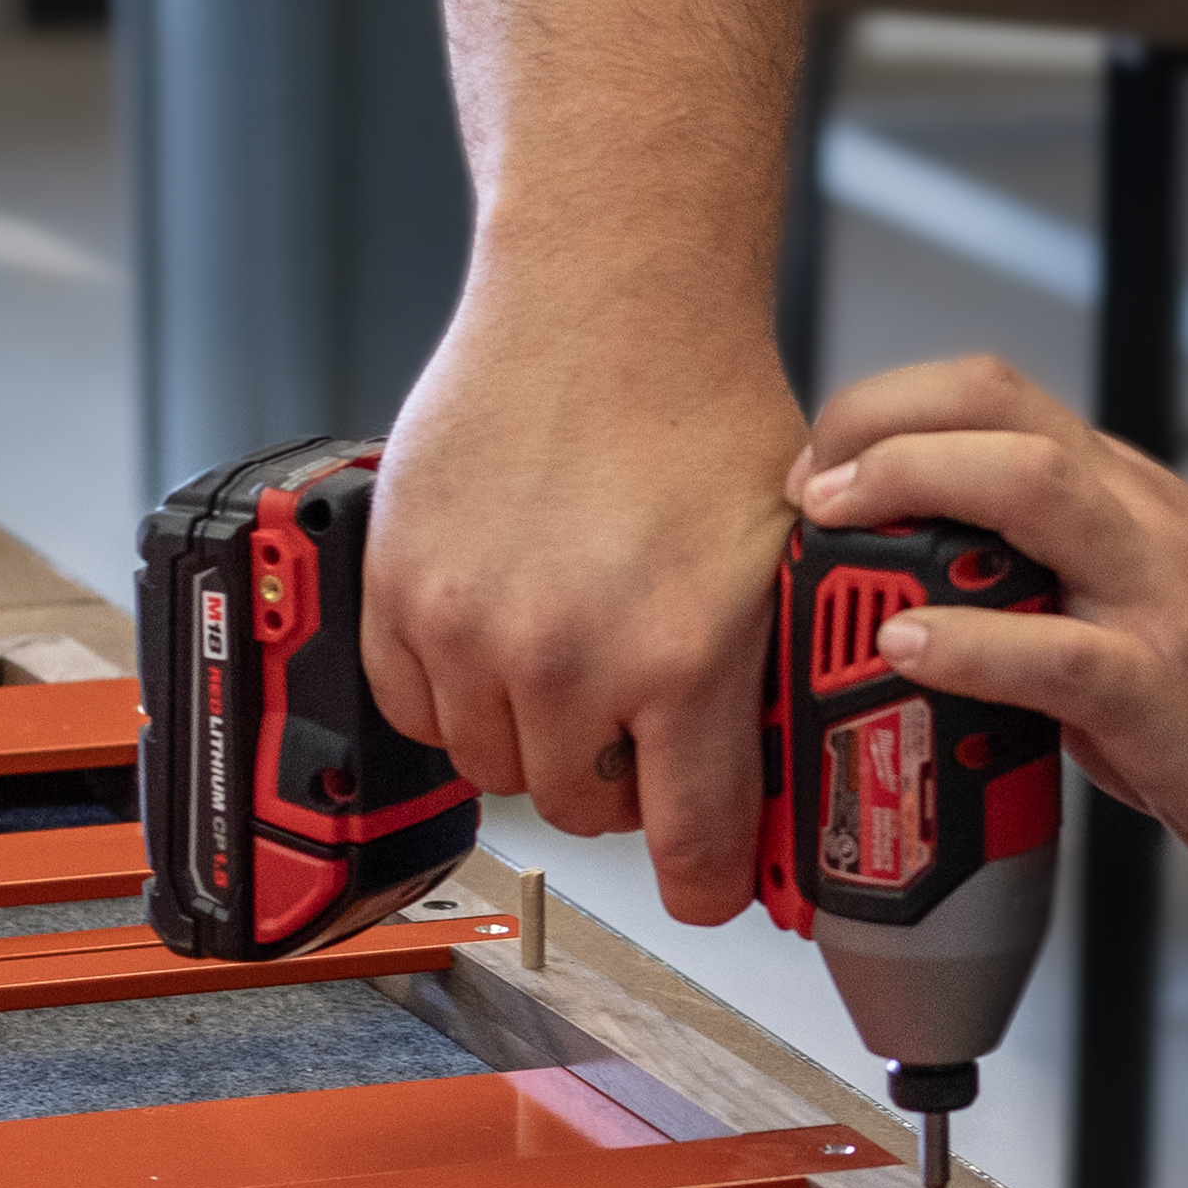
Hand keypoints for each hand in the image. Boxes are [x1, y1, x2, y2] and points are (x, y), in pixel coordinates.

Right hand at [364, 298, 801, 922]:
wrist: (606, 300)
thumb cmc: (703, 408)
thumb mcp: (787, 561)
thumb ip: (772, 678)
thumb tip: (788, 779)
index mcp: (683, 658)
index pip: (690, 845)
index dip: (706, 880)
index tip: (707, 886)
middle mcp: (569, 656)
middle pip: (582, 810)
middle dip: (619, 782)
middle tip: (642, 726)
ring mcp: (470, 626)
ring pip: (493, 766)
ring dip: (533, 738)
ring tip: (572, 666)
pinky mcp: (398, 588)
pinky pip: (410, 706)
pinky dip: (451, 693)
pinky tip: (499, 638)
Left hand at [794, 355, 1187, 897]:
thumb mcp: (1156, 619)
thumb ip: (1059, 602)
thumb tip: (949, 620)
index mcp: (1132, 502)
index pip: (999, 396)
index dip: (893, 405)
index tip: (821, 460)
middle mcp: (1143, 526)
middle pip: (1001, 406)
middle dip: (884, 419)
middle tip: (804, 479)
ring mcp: (1159, 601)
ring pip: (1032, 488)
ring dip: (916, 484)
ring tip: (833, 519)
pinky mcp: (1167, 691)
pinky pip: (1056, 650)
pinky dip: (967, 641)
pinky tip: (903, 647)